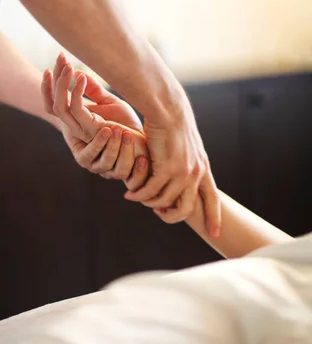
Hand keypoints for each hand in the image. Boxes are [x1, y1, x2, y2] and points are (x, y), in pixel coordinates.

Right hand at [42, 53, 148, 183]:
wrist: (143, 146)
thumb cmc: (128, 127)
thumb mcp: (110, 103)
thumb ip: (95, 91)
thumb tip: (81, 73)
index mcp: (77, 121)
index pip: (52, 103)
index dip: (48, 84)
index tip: (57, 59)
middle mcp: (75, 129)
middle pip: (53, 103)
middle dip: (55, 79)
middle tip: (60, 57)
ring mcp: (82, 132)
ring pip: (60, 107)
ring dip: (62, 84)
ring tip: (71, 66)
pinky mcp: (93, 132)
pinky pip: (78, 112)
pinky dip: (77, 93)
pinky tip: (81, 78)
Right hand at [124, 93, 220, 236]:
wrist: (167, 109)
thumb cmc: (172, 125)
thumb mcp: (186, 146)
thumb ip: (185, 163)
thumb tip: (179, 178)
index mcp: (203, 168)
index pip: (213, 199)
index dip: (214, 218)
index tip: (214, 234)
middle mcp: (196, 173)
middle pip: (187, 209)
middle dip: (172, 217)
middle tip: (159, 214)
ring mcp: (182, 172)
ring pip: (164, 201)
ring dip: (149, 203)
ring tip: (136, 198)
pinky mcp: (166, 168)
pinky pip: (151, 191)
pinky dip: (139, 195)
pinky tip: (130, 193)